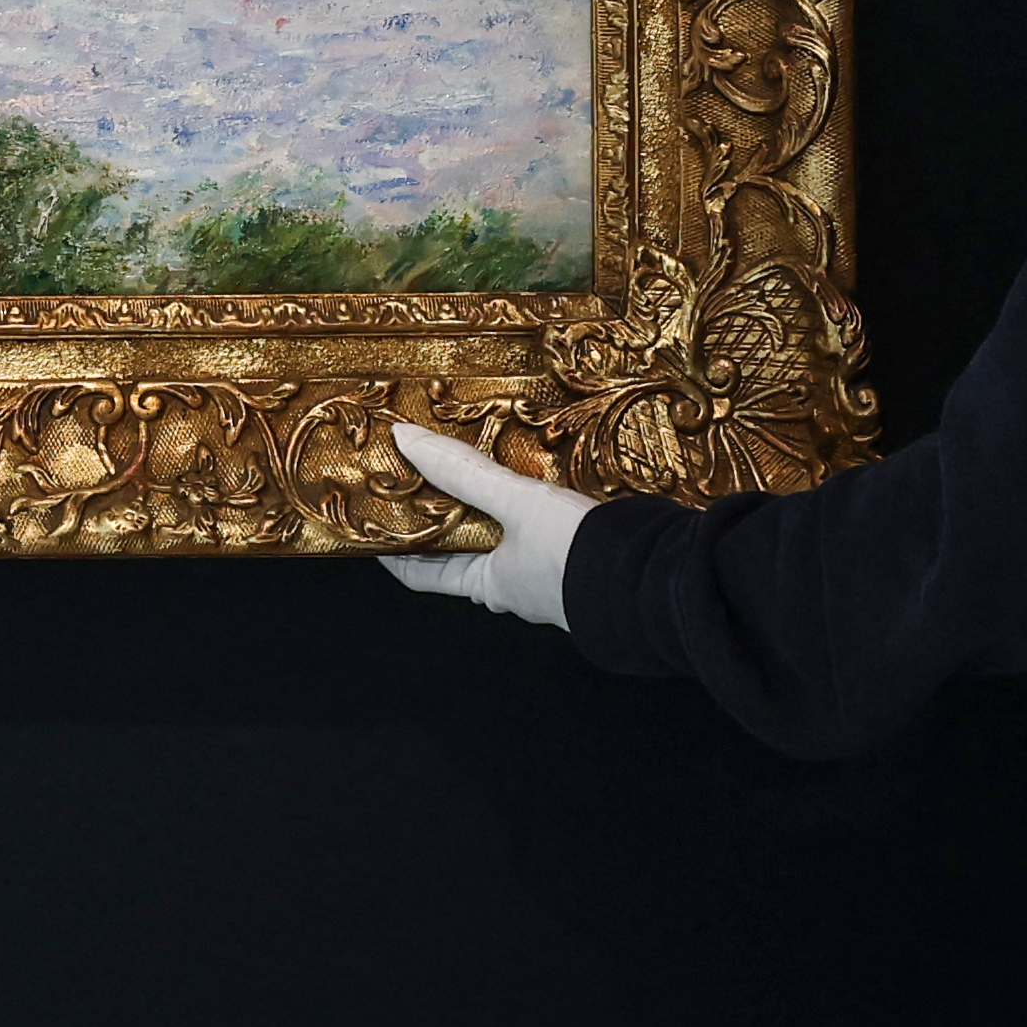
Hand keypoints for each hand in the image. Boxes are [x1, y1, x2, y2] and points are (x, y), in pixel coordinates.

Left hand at [376, 417, 600, 628]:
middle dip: (441, 518)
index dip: (392, 550)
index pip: (422, 574)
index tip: (368, 523)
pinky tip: (529, 481)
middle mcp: (514, 586)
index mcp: (489, 584)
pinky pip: (538, 533)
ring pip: (502, 540)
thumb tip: (406, 440)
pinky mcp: (581, 558)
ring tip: (467, 469)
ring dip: (485, 509)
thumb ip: (463, 471)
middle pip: (461, 552)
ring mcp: (549, 576)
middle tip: (417, 479)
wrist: (658, 577)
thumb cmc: (579, 553)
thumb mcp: (516, 502)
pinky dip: (523, 508)